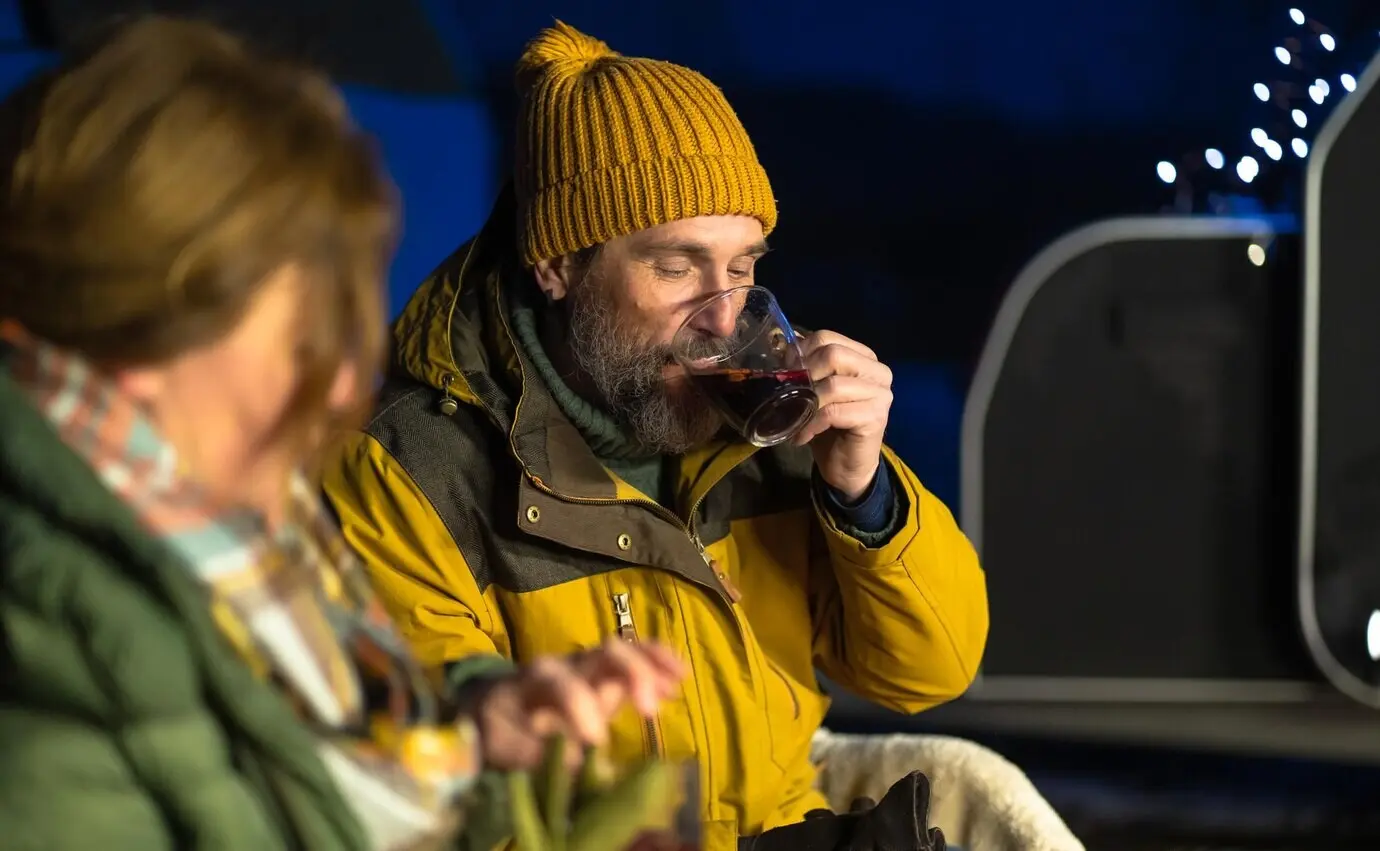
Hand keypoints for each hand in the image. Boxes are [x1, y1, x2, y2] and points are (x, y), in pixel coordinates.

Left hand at [470, 639, 685, 770]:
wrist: (492, 709)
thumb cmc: (501, 729)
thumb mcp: (506, 746)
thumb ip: (537, 754)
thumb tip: (578, 764)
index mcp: (536, 680)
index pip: (563, 684)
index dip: (581, 706)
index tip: (596, 740)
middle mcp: (566, 664)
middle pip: (602, 654)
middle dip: (630, 675)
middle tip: (650, 711)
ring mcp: (587, 665)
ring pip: (623, 651)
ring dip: (652, 665)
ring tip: (677, 683)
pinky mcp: (604, 674)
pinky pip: (634, 658)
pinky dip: (657, 663)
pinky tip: (680, 677)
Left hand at [792, 330, 892, 500]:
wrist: (846, 467)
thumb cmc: (829, 426)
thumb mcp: (815, 390)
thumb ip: (806, 367)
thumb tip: (784, 346)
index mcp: (863, 357)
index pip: (827, 338)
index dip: (800, 353)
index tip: (785, 374)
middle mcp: (878, 371)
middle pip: (833, 355)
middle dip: (805, 374)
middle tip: (790, 395)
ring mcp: (880, 393)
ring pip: (833, 385)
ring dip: (806, 404)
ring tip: (794, 419)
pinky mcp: (875, 417)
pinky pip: (833, 412)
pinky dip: (811, 424)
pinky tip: (802, 436)